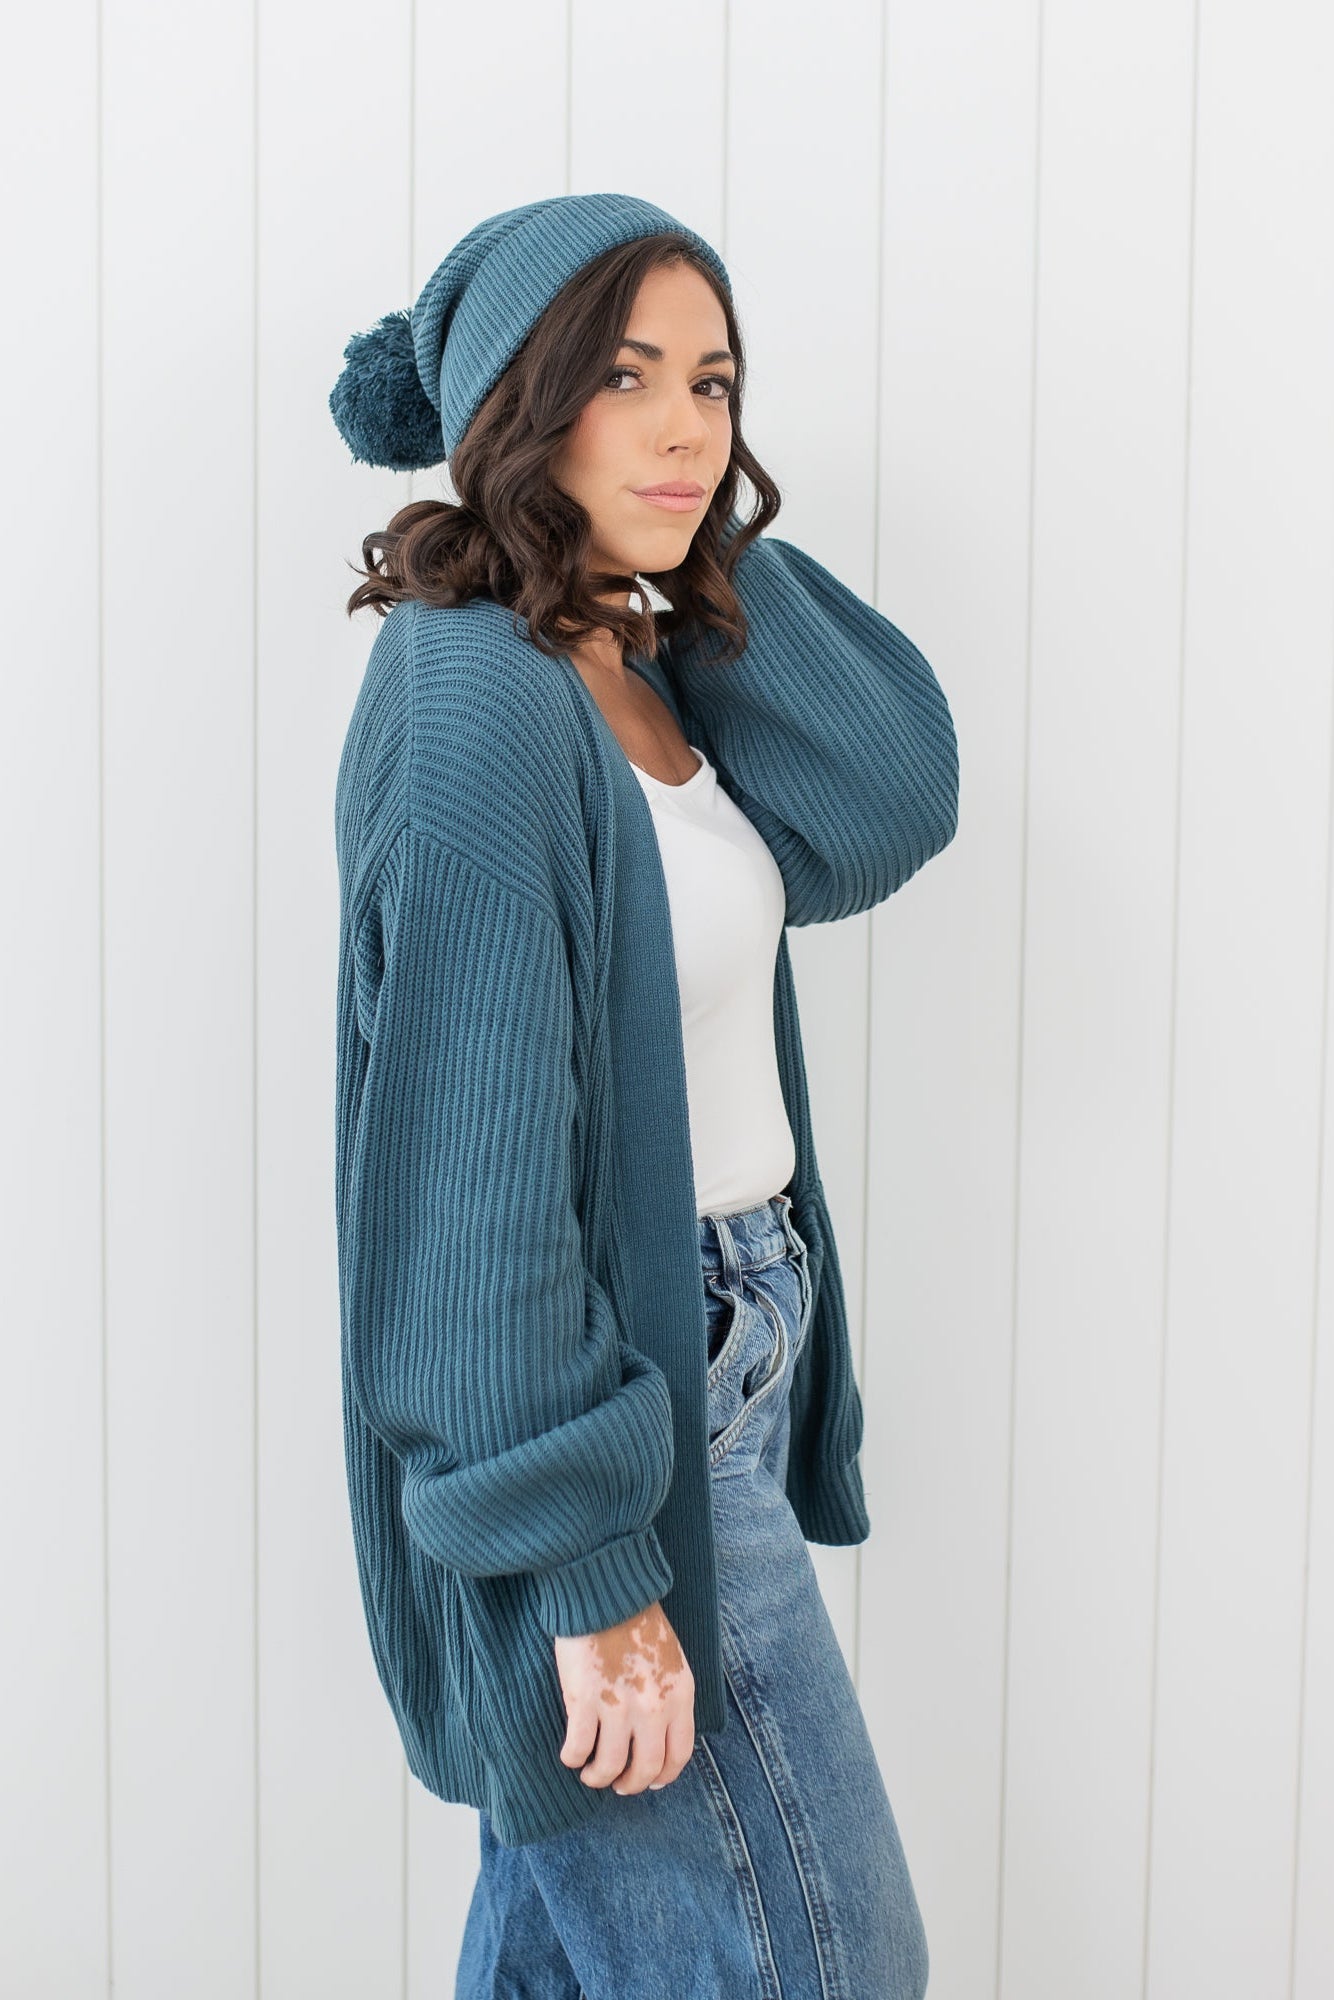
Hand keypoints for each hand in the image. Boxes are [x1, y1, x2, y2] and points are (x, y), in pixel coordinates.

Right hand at [554, 1600, 695, 1795]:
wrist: (608, 1594)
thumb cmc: (637, 1621)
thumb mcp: (672, 1659)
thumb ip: (670, 1696)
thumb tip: (659, 1732)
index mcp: (679, 1695)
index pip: (679, 1754)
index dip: (664, 1775)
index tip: (651, 1780)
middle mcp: (653, 1708)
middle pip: (646, 1768)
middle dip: (631, 1784)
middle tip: (618, 1784)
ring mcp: (619, 1707)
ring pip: (610, 1766)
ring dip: (599, 1777)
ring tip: (590, 1773)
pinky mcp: (585, 1701)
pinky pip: (578, 1747)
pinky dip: (573, 1758)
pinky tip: (570, 1755)